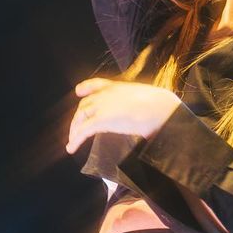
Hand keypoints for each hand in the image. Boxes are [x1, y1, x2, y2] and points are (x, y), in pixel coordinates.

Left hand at [66, 78, 180, 154]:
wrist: (160, 108)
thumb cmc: (160, 106)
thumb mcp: (147, 99)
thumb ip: (138, 104)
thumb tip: (143, 114)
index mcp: (118, 87)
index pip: (97, 84)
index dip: (86, 88)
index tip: (79, 91)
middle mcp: (106, 94)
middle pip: (85, 105)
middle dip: (78, 118)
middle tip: (76, 129)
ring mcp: (102, 106)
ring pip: (81, 118)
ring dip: (75, 130)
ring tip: (72, 142)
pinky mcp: (101, 120)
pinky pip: (83, 131)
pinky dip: (75, 140)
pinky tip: (71, 148)